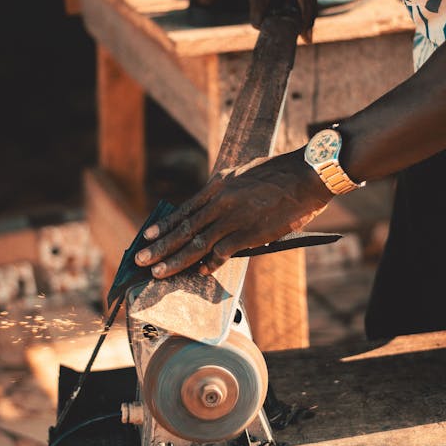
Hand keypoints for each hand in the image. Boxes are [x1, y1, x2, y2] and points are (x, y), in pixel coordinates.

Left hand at [135, 150, 331, 278]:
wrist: (305, 176)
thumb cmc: (279, 173)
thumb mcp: (243, 174)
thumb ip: (226, 191)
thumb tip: (214, 205)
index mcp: (217, 185)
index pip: (184, 210)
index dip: (164, 225)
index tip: (147, 235)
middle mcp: (219, 202)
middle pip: (183, 229)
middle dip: (160, 247)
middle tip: (141, 260)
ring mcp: (232, 219)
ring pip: (196, 244)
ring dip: (175, 261)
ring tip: (158, 273)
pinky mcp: (248, 234)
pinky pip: (222, 253)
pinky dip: (210, 264)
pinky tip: (199, 272)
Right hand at [240, 0, 318, 40]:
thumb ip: (308, 12)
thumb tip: (307, 39)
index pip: (258, 21)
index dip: (273, 30)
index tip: (288, 30)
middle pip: (261, 16)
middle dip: (277, 16)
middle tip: (295, 5)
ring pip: (260, 9)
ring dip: (276, 7)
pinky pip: (259, 1)